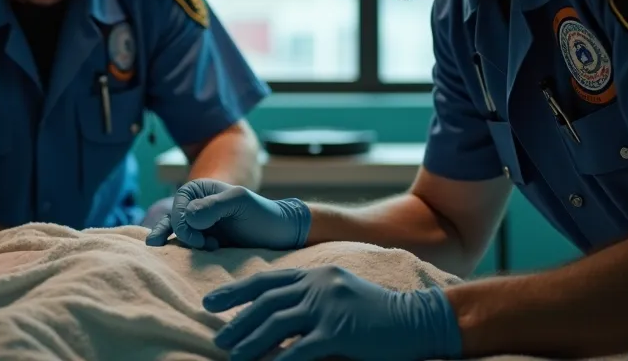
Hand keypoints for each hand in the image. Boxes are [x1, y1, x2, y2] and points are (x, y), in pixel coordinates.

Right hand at [144, 178, 309, 250]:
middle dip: (183, 237)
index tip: (202, 240)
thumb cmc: (264, 214)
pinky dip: (187, 256)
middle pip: (172, 222)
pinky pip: (185, 250)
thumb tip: (189, 217)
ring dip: (184, 248)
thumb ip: (214, 205)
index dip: (184, 225)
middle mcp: (195, 206)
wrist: (280, 236)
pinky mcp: (203, 244)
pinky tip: (202, 259)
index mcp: (199, 190)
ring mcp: (198, 227)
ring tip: (208, 251)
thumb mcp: (241, 202)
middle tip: (202, 247)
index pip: (178, 207)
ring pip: (175, 237)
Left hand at [203, 266, 461, 360]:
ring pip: (277, 323)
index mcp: (316, 274)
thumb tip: (275, 314)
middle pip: (266, 302)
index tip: (210, 301)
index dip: (236, 291)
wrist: (416, 320)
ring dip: (251, 342)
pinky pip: (300, 349)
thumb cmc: (376, 313)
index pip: (267, 280)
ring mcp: (329, 306)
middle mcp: (319, 285)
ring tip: (233, 356)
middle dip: (238, 320)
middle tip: (218, 338)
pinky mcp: (339, 331)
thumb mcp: (339, 293)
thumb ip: (310, 297)